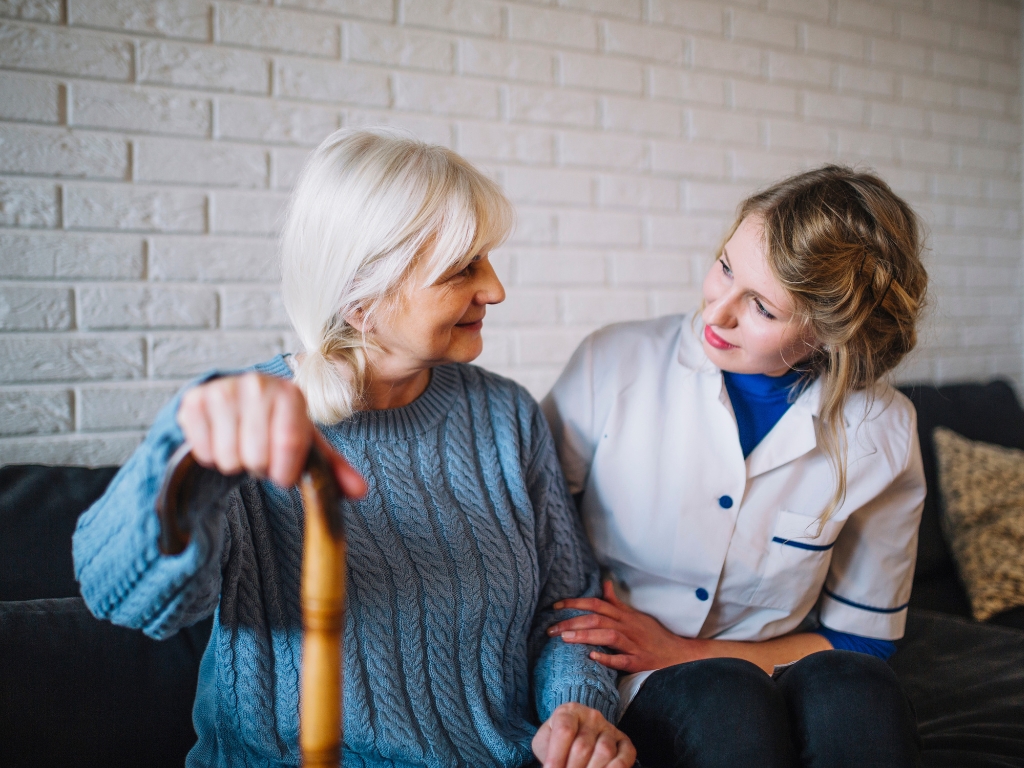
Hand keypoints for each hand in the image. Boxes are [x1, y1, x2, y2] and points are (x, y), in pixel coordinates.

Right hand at [177, 372, 366, 496]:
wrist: (237, 403)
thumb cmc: (278, 427)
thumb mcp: (308, 445)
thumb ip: (335, 470)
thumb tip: (361, 492)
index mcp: (291, 393)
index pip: (289, 443)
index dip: (285, 471)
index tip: (283, 476)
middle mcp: (257, 384)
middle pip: (256, 456)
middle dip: (259, 467)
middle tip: (261, 455)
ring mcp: (223, 390)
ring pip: (228, 458)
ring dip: (236, 463)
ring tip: (242, 447)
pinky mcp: (194, 401)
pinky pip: (203, 452)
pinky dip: (212, 457)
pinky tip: (222, 440)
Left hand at [532, 703, 634, 767]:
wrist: (578, 729)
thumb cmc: (559, 738)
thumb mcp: (546, 739)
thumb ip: (546, 750)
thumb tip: (551, 767)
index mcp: (569, 711)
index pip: (564, 732)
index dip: (556, 756)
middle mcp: (592, 716)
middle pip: (583, 746)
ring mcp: (609, 728)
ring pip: (604, 752)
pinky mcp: (624, 741)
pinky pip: (625, 756)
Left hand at [548, 581, 708, 673]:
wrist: (678, 655)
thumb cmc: (654, 635)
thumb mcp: (636, 615)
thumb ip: (617, 603)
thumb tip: (605, 584)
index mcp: (625, 616)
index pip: (596, 604)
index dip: (575, 603)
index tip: (555, 606)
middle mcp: (628, 627)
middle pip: (597, 619)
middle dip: (572, 622)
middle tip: (551, 629)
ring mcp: (634, 644)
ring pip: (608, 636)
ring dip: (586, 636)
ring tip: (565, 639)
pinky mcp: (639, 662)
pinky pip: (622, 659)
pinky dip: (607, 658)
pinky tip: (592, 657)